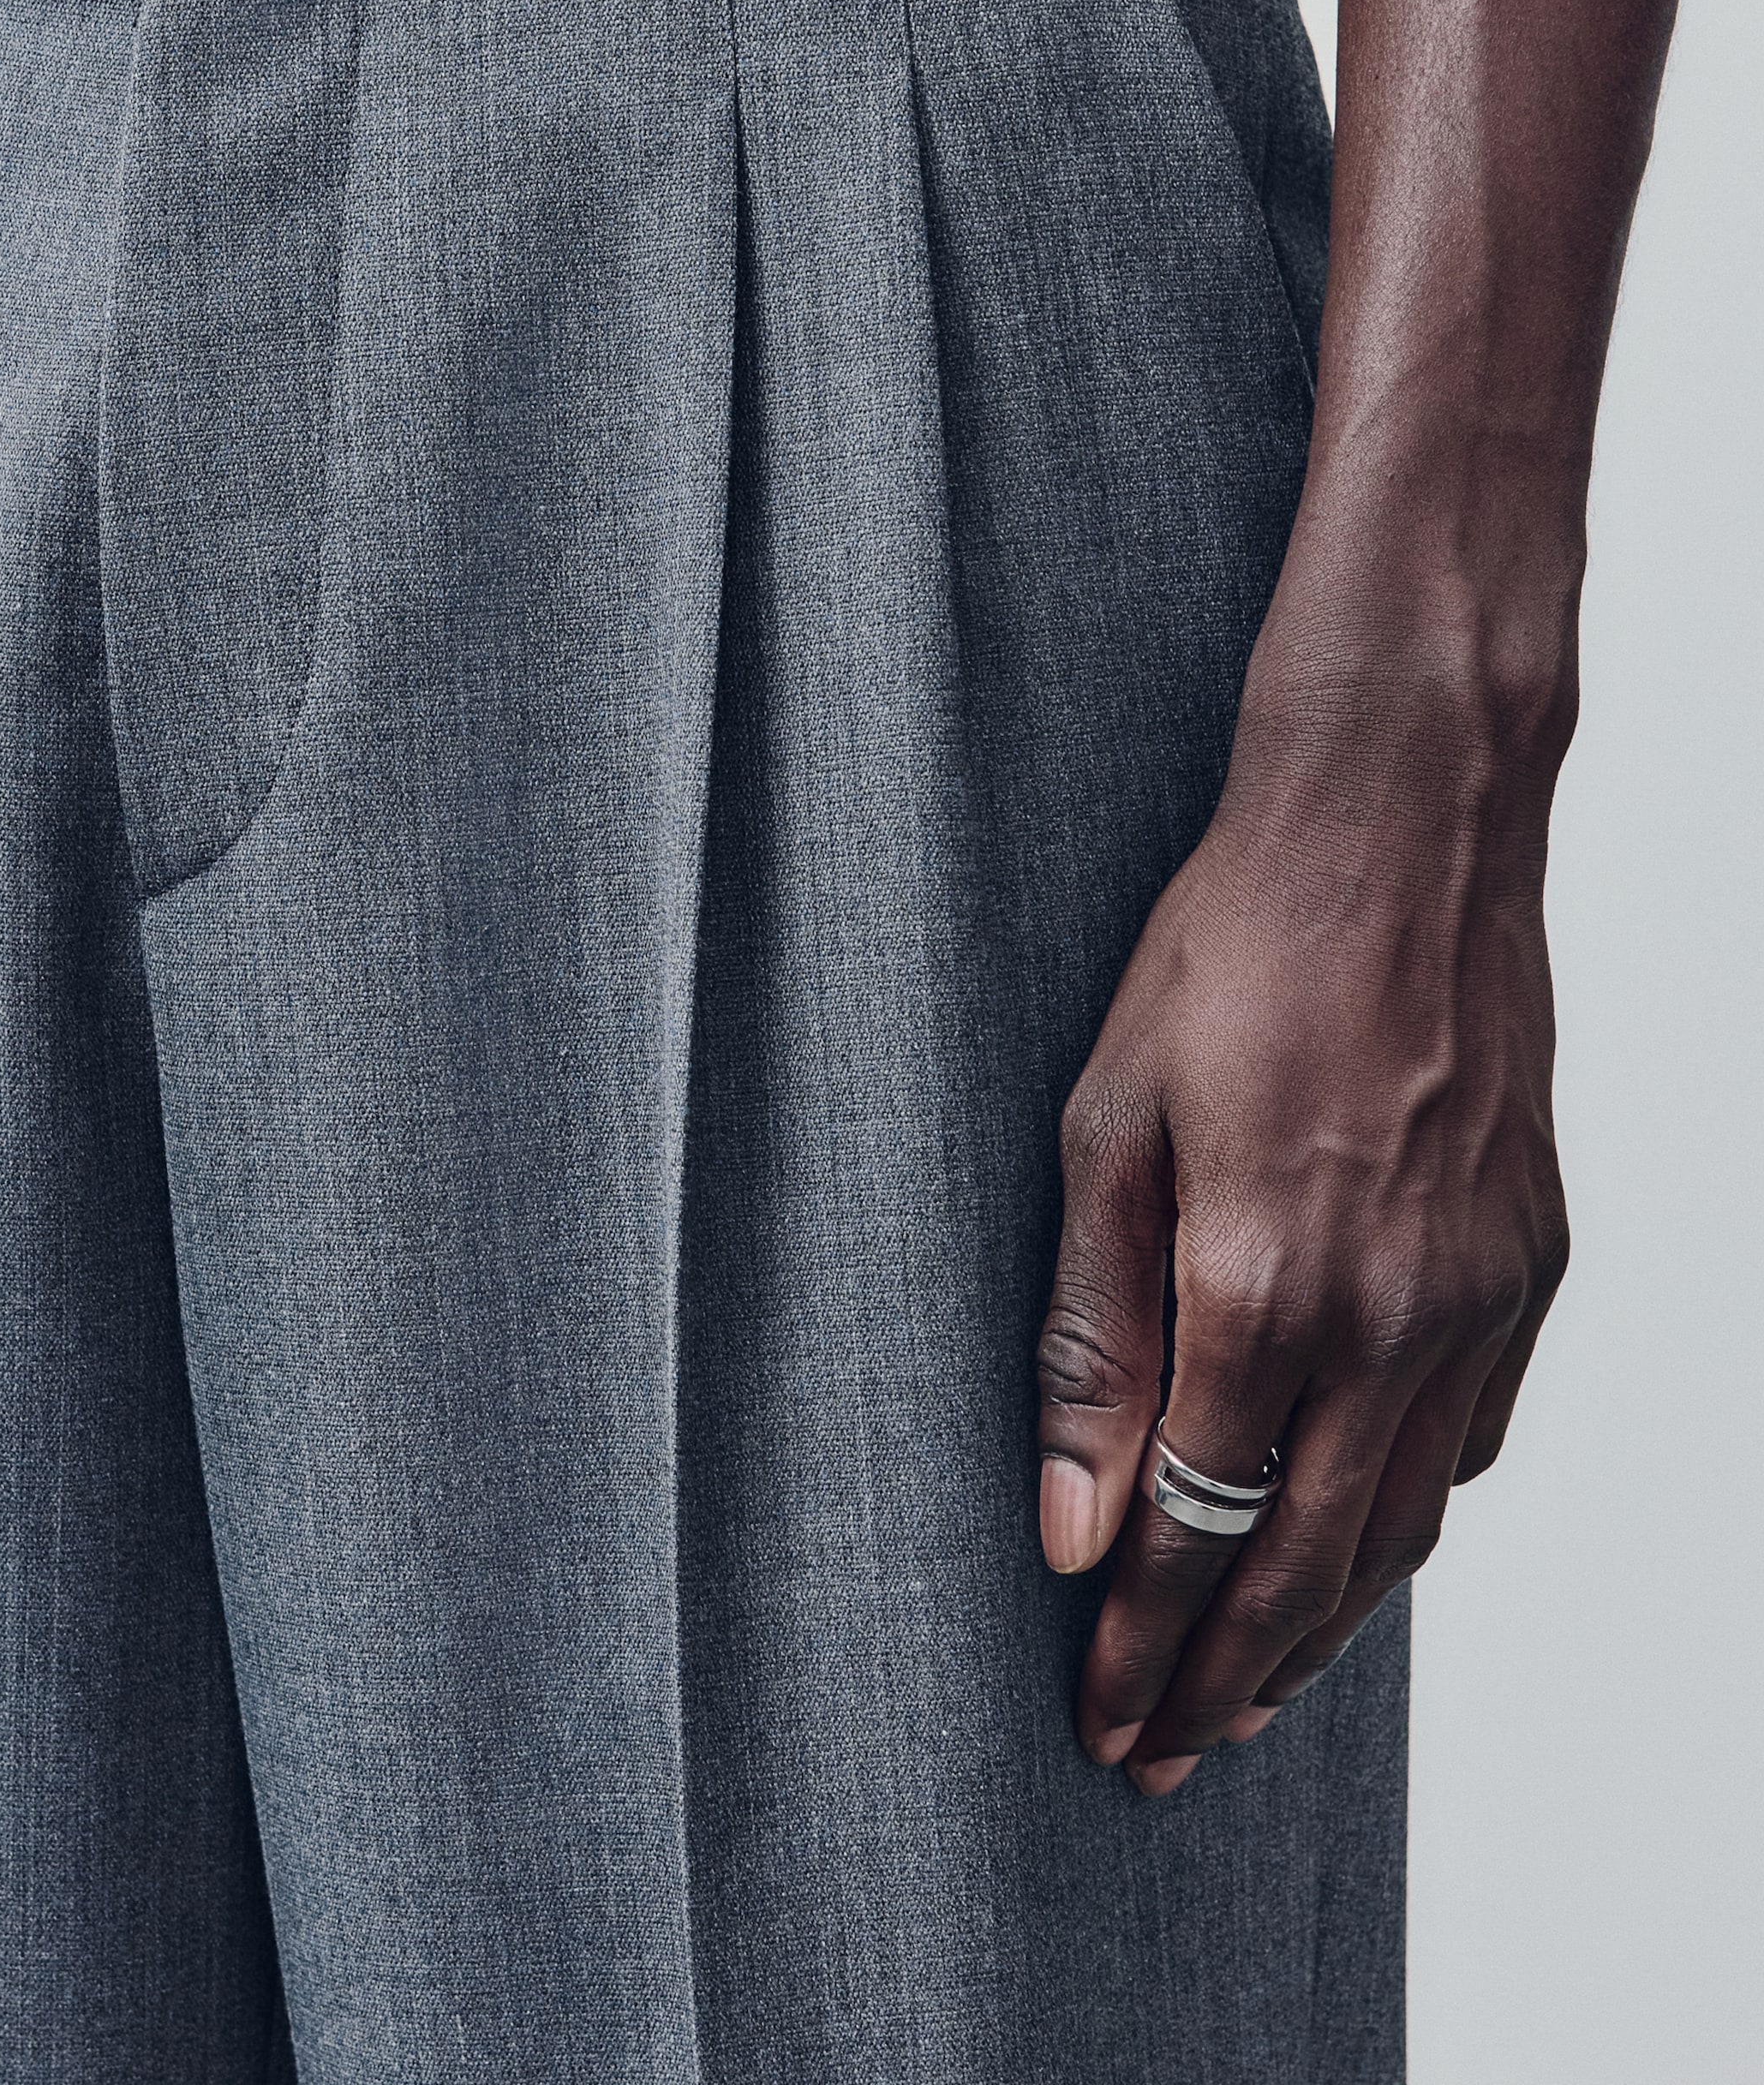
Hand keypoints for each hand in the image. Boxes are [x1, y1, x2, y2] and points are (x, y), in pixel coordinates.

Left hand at [1034, 649, 1570, 1794]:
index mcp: (1263, 1285)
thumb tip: (1066, 1525)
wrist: (1403, 833)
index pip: (1191, 1528)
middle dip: (1223, 1679)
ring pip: (1400, 1524)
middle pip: (1302, 1564)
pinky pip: (1467, 1440)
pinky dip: (1405, 1521)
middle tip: (1163, 1760)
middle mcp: (1391, 1317)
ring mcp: (1478, 1295)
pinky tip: (1358, 1551)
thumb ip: (1091, 1339)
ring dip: (1322, 1629)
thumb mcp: (1104, 1128)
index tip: (1102, 1724)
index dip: (1142, 1643)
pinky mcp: (1529, 1261)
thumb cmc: (1229, 954)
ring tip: (1251, 1699)